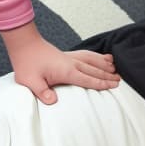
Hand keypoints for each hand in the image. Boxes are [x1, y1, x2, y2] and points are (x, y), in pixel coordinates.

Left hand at [2, 23, 119, 103]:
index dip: (102, 84)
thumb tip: (53, 102)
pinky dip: (96, 56)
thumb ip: (42, 92)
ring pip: (92, 61)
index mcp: (66, 71)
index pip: (88, 79)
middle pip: (94, 70)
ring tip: (116, 68)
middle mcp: (72, 63)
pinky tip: (102, 57)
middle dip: (108, 75)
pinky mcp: (67, 54)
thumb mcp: (30, 81)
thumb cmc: (26, 63)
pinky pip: (86, 55)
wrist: (24, 44)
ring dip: (104, 65)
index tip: (114, 86)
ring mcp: (70, 57)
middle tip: (120, 80)